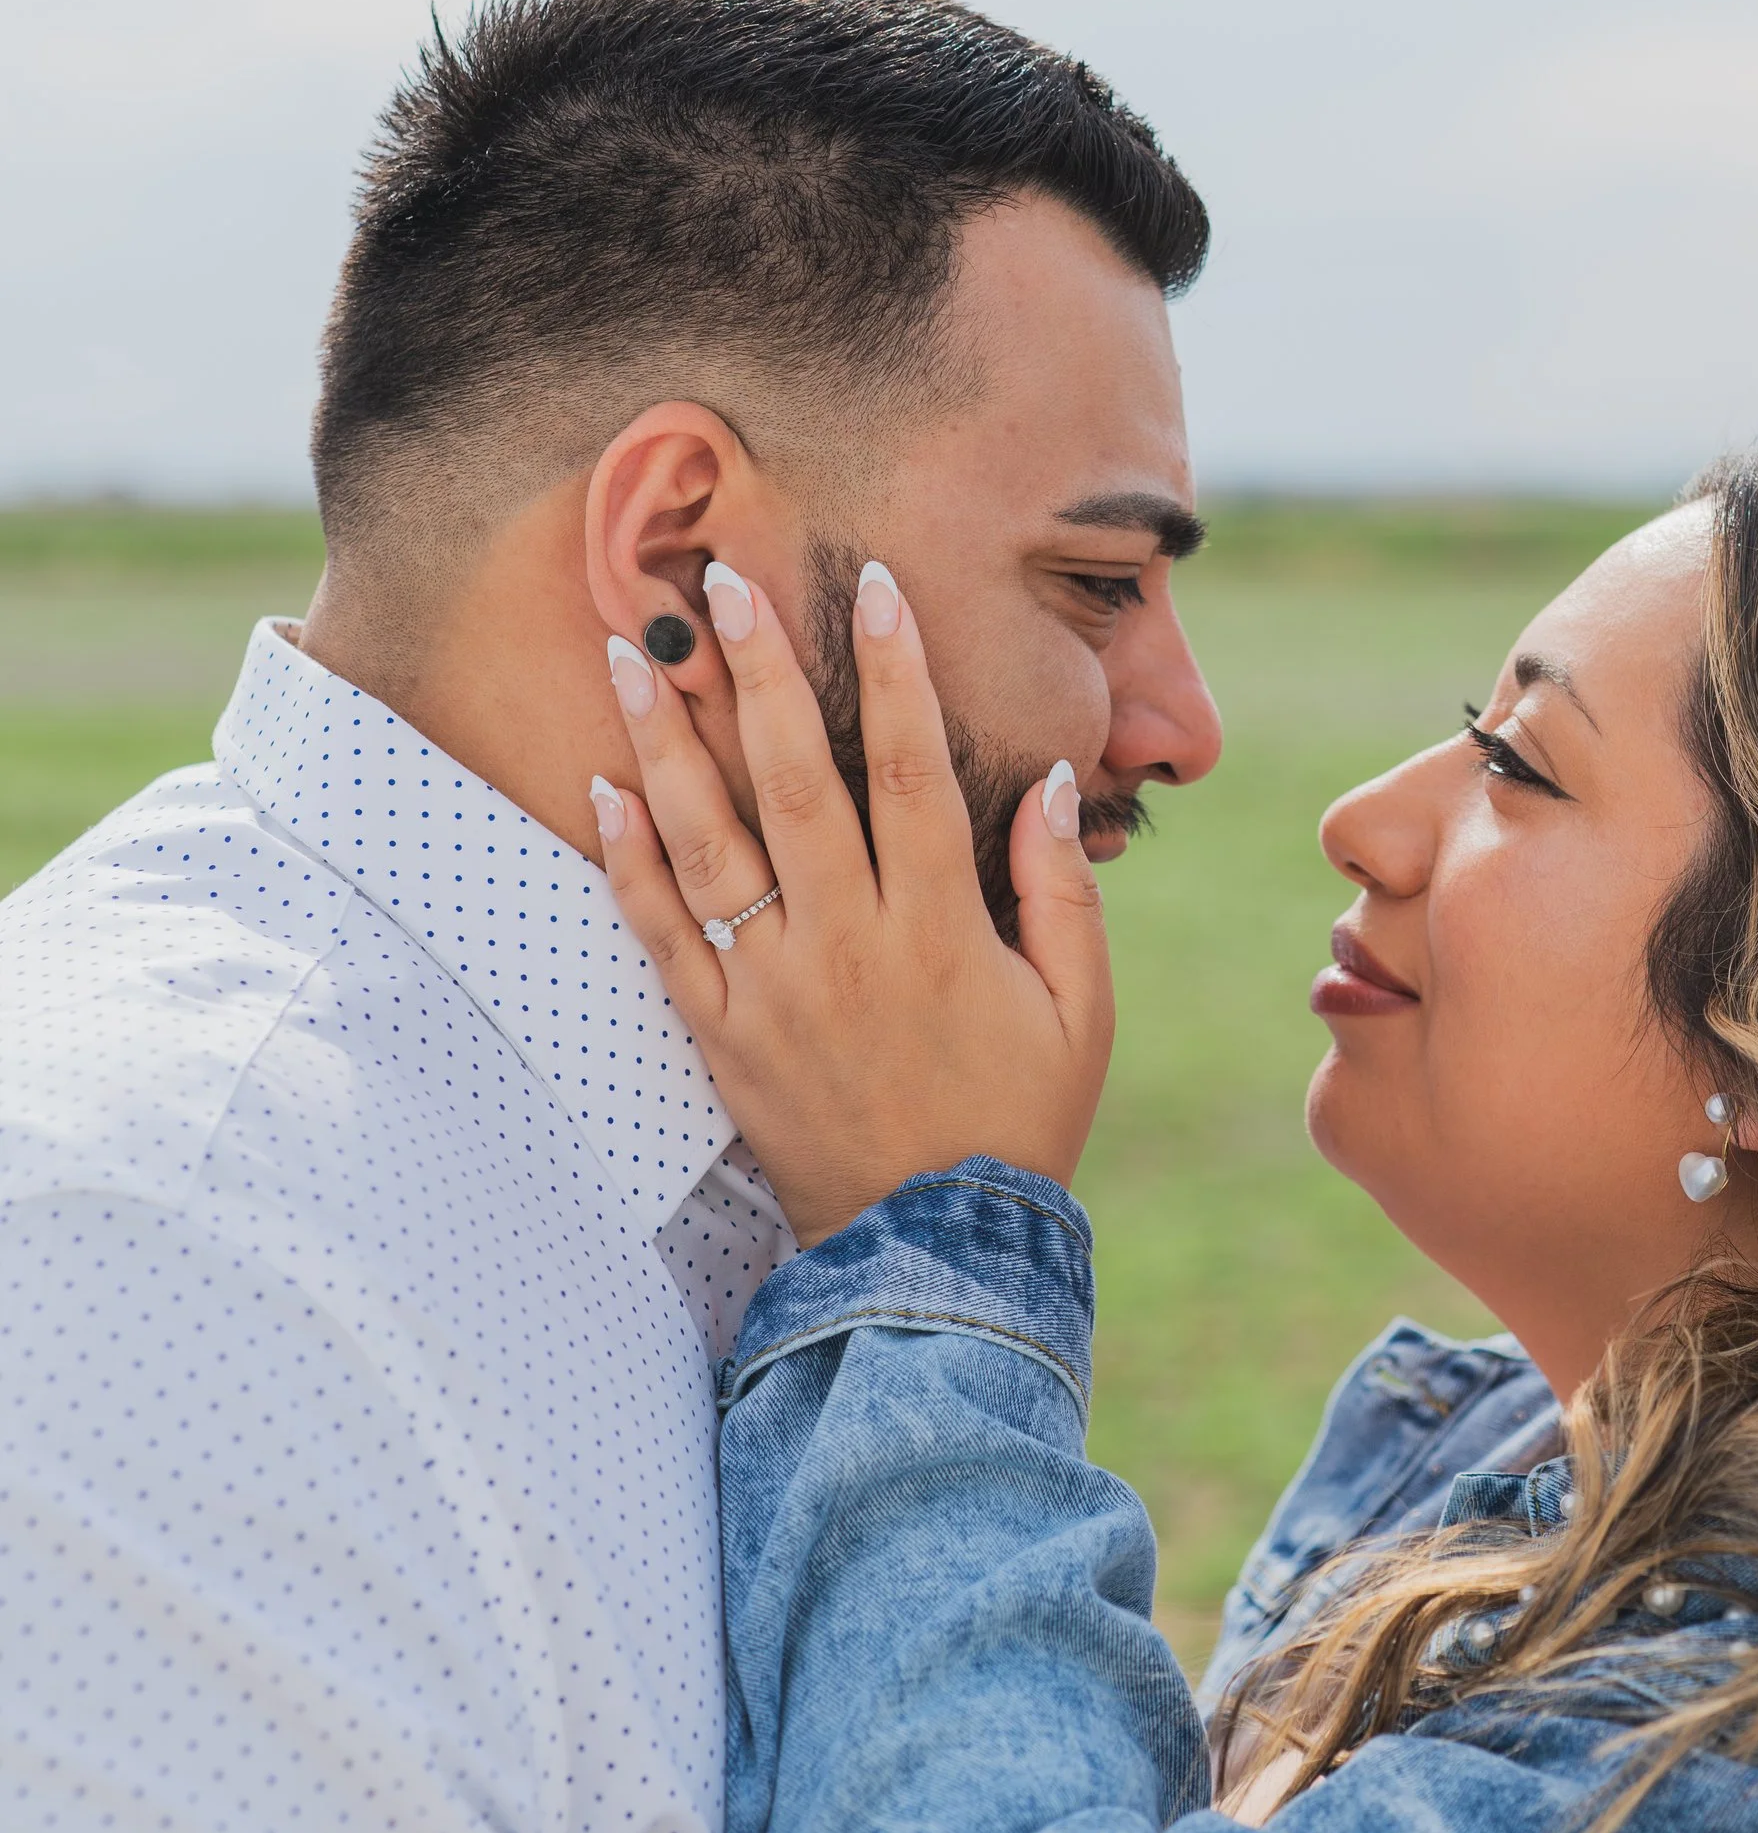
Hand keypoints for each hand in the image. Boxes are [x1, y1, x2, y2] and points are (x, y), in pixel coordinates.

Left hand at [593, 557, 1113, 1242]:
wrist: (931, 1246)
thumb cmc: (1019, 1119)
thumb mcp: (1079, 1011)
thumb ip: (1063, 893)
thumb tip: (1048, 783)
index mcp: (941, 929)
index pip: (916, 773)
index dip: (896, 674)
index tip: (873, 589)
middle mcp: (849, 945)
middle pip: (797, 783)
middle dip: (759, 675)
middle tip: (723, 586)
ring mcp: (775, 990)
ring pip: (710, 844)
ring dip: (667, 742)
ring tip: (633, 655)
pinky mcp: (723, 1034)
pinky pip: (664, 936)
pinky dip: (629, 862)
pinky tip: (603, 788)